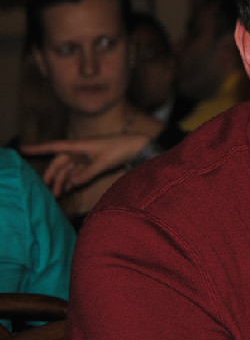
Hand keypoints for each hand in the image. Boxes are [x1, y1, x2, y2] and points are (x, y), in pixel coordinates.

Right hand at [21, 134, 150, 196]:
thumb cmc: (120, 149)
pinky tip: (68, 188)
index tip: (23, 149)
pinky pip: (79, 171)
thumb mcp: (103, 162)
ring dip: (62, 180)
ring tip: (57, 193)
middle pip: (60, 162)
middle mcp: (80, 150)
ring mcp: (86, 156)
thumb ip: (87, 173)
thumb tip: (71, 183)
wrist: (137, 146)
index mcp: (79, 145)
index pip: (54, 146)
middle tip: (46, 188)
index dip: (38, 148)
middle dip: (52, 174)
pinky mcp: (93, 162)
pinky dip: (73, 179)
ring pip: (69, 168)